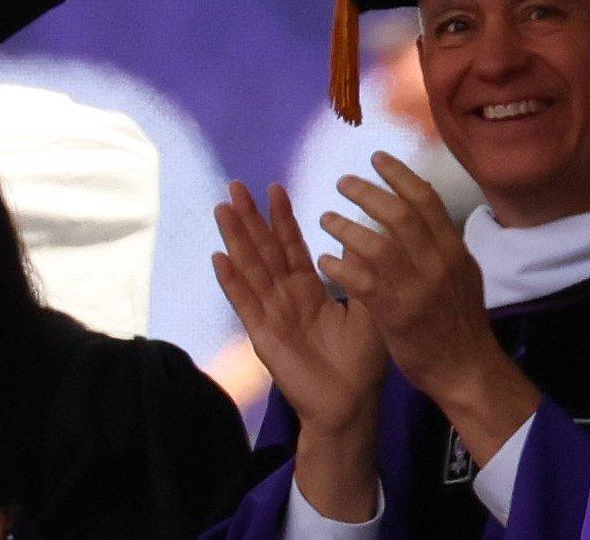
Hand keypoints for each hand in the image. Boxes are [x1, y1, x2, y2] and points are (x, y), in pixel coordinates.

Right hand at [211, 181, 387, 436]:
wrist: (351, 404)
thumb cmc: (362, 360)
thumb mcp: (369, 306)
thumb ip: (363, 272)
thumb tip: (367, 232)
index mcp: (309, 290)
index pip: (292, 246)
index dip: (282, 218)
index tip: (274, 186)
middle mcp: (286, 298)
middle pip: (264, 250)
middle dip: (250, 218)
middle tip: (236, 185)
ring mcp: (272, 315)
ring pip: (251, 269)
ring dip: (236, 239)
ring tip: (222, 209)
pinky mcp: (264, 336)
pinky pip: (246, 304)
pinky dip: (232, 281)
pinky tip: (219, 258)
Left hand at [320, 154, 539, 464]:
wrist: (466, 368)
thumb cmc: (461, 321)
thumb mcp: (464, 272)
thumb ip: (443, 243)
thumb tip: (424, 211)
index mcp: (453, 248)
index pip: (426, 199)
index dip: (399, 174)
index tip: (377, 158)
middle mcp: (437, 262)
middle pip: (399, 214)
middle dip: (368, 192)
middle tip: (342, 182)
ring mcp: (416, 288)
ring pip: (376, 244)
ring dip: (346, 227)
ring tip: (326, 218)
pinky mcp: (395, 313)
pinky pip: (361, 282)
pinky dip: (341, 266)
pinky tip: (325, 259)